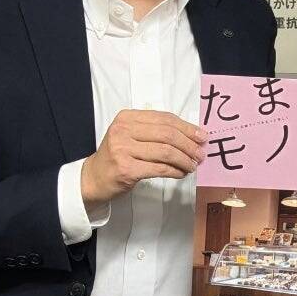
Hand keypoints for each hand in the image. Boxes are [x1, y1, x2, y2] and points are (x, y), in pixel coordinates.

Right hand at [81, 109, 207, 207]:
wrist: (94, 178)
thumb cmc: (119, 156)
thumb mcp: (132, 135)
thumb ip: (156, 131)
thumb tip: (193, 136)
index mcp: (127, 117)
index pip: (164, 118)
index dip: (187, 128)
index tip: (202, 136)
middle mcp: (123, 130)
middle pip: (167, 134)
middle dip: (189, 144)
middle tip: (200, 154)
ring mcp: (122, 149)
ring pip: (166, 152)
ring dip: (184, 160)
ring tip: (192, 165)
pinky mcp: (126, 169)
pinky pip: (159, 168)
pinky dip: (175, 171)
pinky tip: (181, 173)